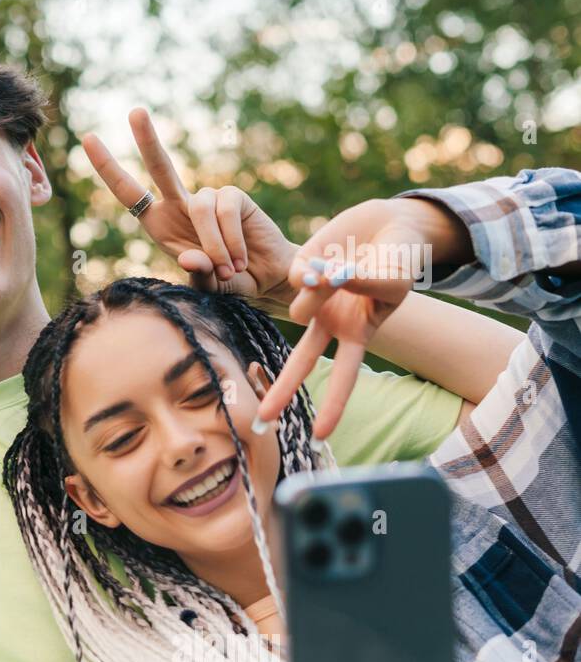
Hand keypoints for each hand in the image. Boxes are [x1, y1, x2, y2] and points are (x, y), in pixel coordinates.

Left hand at [82, 108, 298, 313]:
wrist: (264, 279)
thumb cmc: (225, 281)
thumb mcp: (204, 285)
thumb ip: (196, 275)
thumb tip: (188, 258)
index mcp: (158, 222)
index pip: (128, 192)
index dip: (108, 167)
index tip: (87, 138)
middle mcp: (179, 203)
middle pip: (159, 166)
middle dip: (147, 139)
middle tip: (135, 111)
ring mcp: (207, 197)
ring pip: (198, 206)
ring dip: (212, 243)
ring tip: (227, 270)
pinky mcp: (233, 196)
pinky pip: (224, 210)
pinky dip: (230, 239)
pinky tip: (239, 258)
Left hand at [257, 197, 473, 437]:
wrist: (389, 223)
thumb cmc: (401, 260)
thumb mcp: (394, 279)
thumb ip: (363, 284)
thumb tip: (326, 280)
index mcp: (357, 334)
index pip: (345, 378)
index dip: (334, 408)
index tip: (320, 437)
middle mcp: (330, 323)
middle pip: (302, 362)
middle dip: (282, 391)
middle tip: (262, 422)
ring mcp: (314, 298)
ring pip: (299, 310)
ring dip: (322, 291)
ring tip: (341, 270)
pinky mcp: (301, 269)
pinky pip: (300, 276)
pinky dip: (317, 268)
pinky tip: (330, 257)